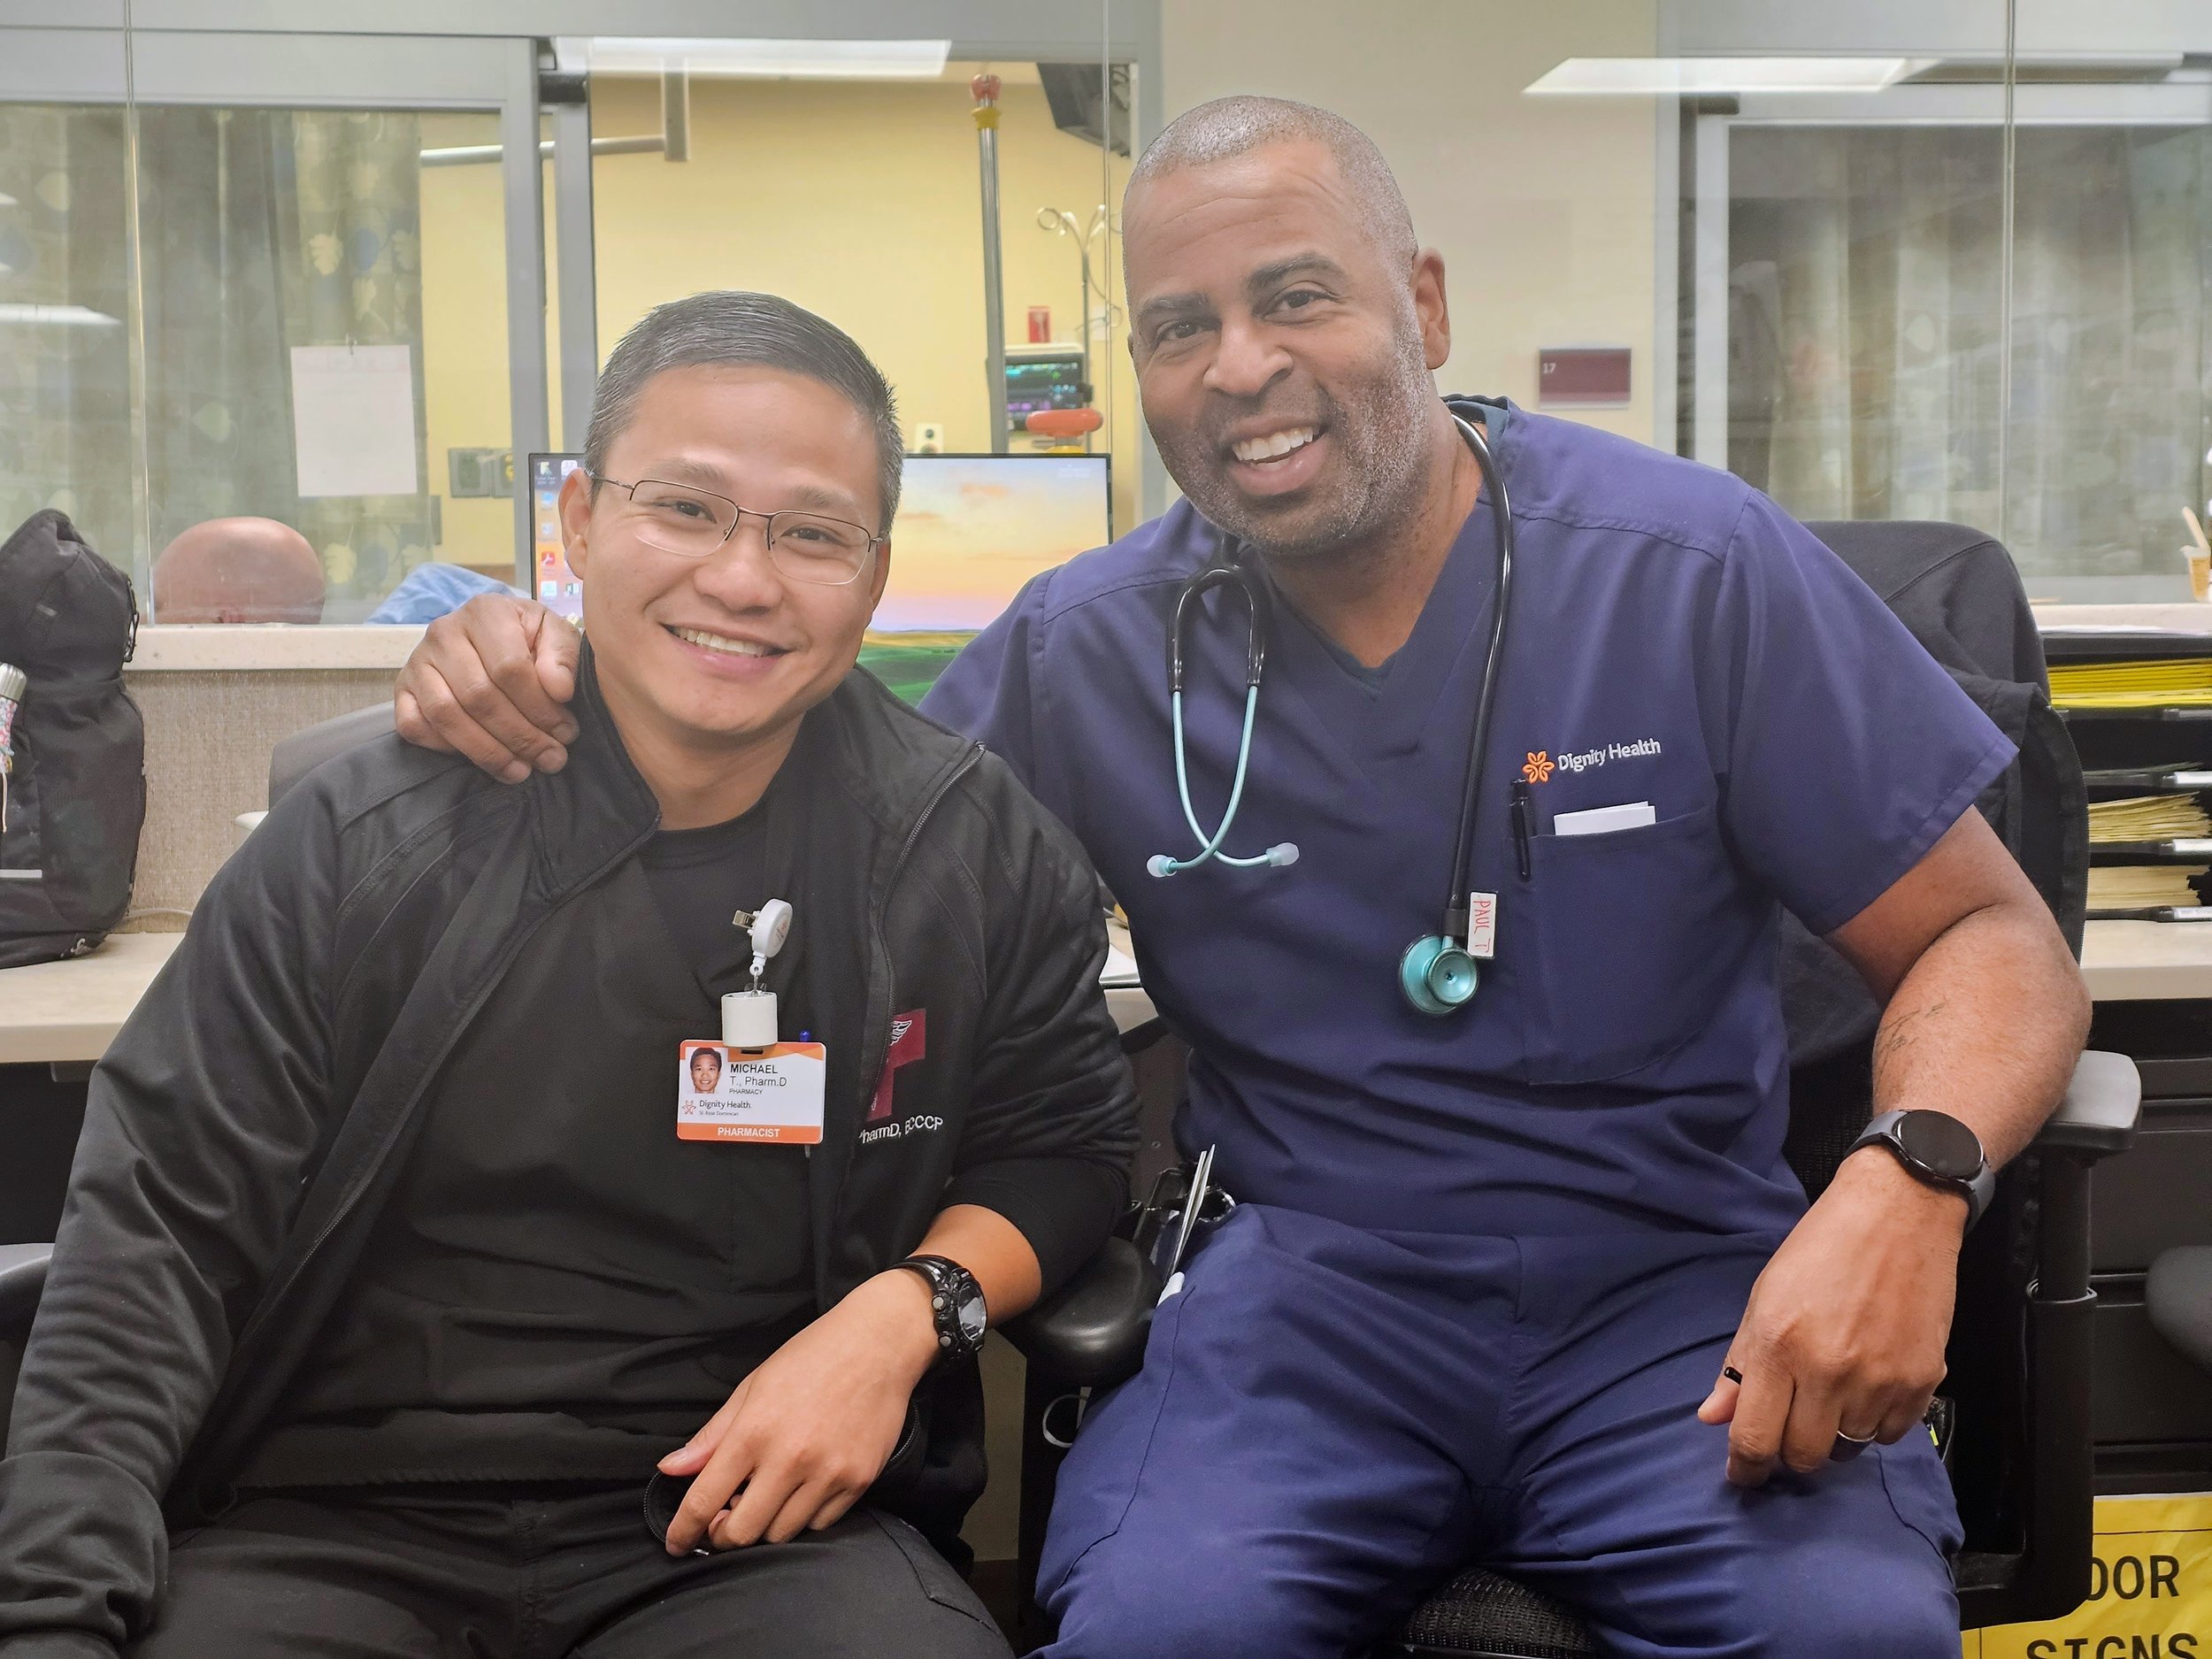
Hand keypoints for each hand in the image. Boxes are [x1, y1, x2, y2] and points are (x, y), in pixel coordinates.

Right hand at [393, 594, 580, 782]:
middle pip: (479, 696)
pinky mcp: (402, 688)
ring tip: (522, 770)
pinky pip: (414, 726)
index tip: (566, 733)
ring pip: (446, 715)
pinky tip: (482, 757)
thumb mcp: (555, 635)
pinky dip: (446, 748)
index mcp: (485, 612)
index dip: (540, 708)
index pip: (510, 668)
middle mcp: (444, 632)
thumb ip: (563, 657)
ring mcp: (418, 661)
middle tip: (551, 759)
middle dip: (520, 737)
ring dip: (488, 751)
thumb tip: (560, 690)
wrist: (491, 636)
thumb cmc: (528, 638)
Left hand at [658, 1269, 940, 1552]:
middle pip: (742, 1533)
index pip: (704, 1500)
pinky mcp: (859, 1480)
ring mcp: (828, 1473)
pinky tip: (802, 1489)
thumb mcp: (753, 1386)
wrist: (879, 1343)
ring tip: (766, 1497)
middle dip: (724, 1535)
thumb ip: (712, 1435)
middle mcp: (790, 1458)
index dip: (683, 1530)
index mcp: (754, 1431)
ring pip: (781, 1534)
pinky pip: (820, 1523)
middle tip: (725, 1517)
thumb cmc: (812, 1357)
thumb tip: (671, 1469)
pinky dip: (803, 1516)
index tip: (675, 1542)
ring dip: (765, 1525)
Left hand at [1696, 1149, 1964, 1486]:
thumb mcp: (1764, 1298)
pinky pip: (1889, 1435)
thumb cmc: (1822, 1249)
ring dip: (1833, 1435)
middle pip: (1803, 1455)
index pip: (1755, 1437)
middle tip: (1786, 1432)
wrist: (1897, 1215)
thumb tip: (1715, 1417)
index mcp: (1780, 1346)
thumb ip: (1741, 1364)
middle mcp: (1830, 1371)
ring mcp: (1880, 1380)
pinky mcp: (1922, 1381)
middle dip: (1788, 1454)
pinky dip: (1872, 1424)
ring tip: (1829, 1397)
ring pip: (1848, 1450)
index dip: (1744, 1467)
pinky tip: (1864, 1390)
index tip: (1741, 1475)